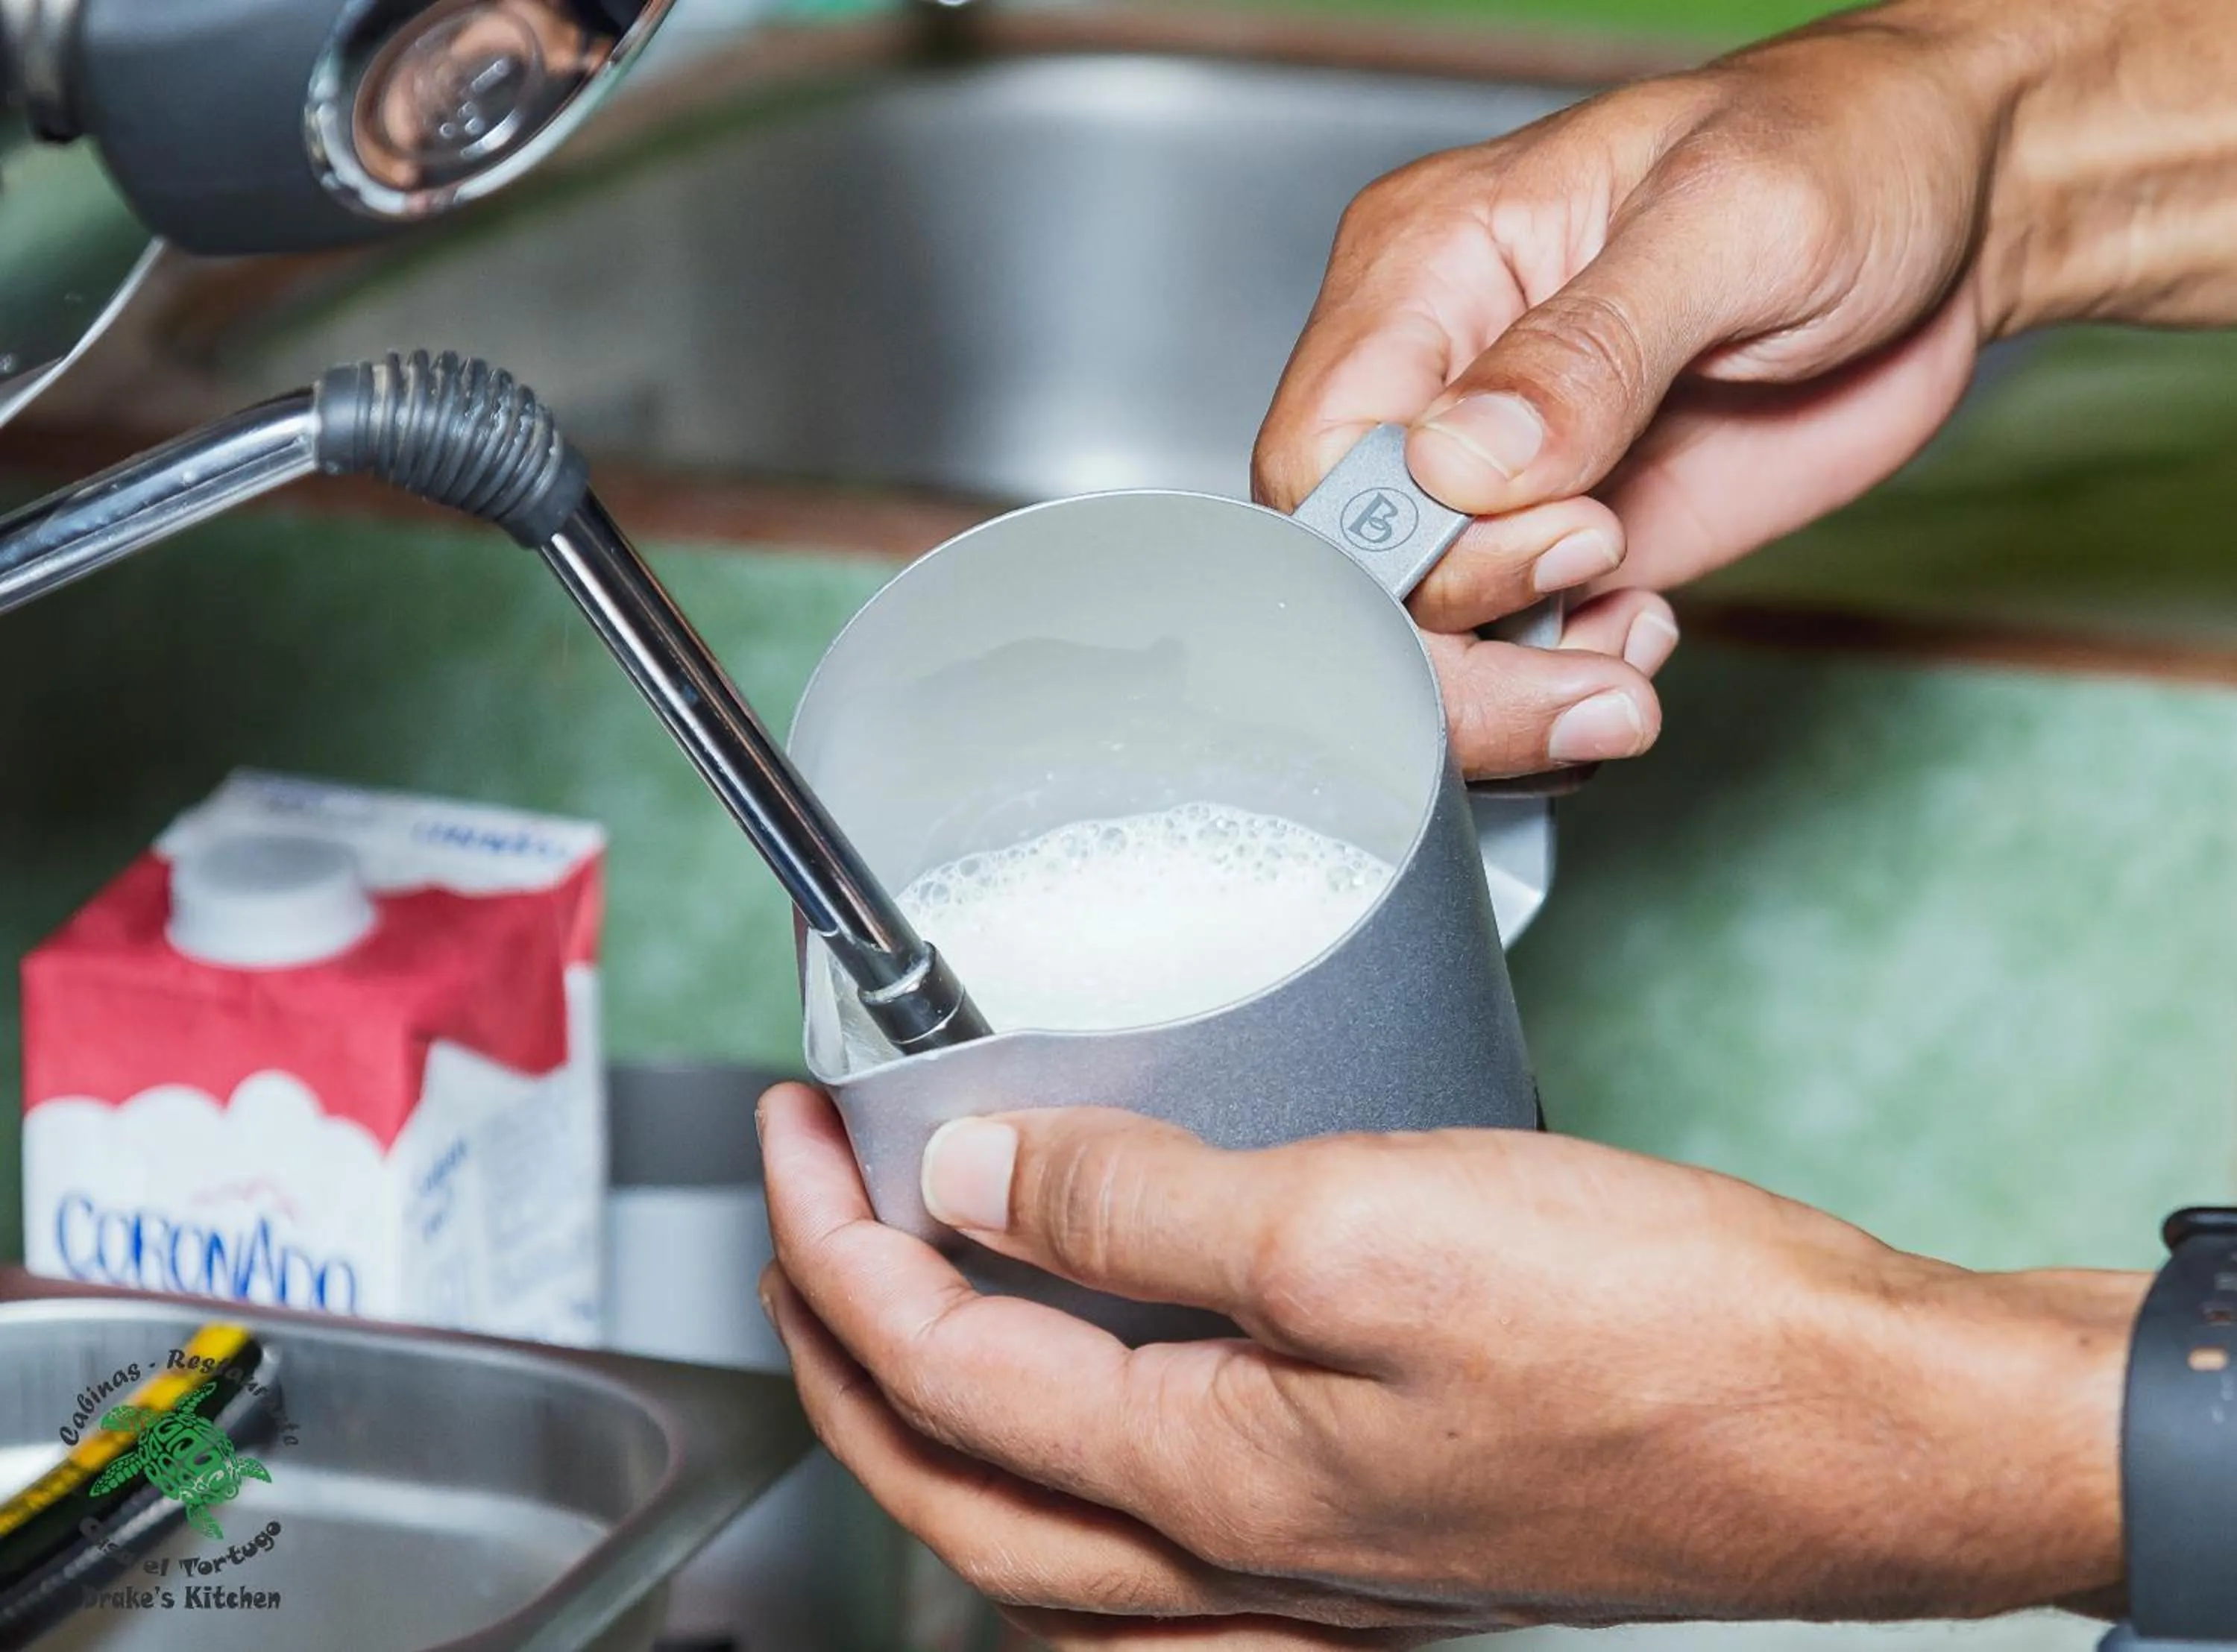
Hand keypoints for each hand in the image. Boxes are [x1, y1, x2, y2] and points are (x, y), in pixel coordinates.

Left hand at [759, 1083, 2142, 1642]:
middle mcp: (1244, 1555)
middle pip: (958, 1482)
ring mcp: (1315, 1561)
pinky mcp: (1386, 1528)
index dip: (837, 1237)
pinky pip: (1158, 1540)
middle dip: (843, 1352)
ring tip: (906, 1303)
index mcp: (1212, 1477)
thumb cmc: (1658, 1334)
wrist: (1867, 1429)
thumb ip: (1148, 1206)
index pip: (941, 1365)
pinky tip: (1097, 1407)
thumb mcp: (1368, 1223)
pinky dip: (1073, 1471)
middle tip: (804, 1221)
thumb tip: (975, 1177)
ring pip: (1043, 1534)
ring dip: (943, 1423)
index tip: (800, 1123)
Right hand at [1256, 0, 2236, 780]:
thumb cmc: (1845, 152)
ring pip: (1422, 639)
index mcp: (1424, 272)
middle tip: (1601, 652)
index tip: (1561, 532)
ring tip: (1624, 681)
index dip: (1397, 543)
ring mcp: (1500, 477)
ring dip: (1513, 694)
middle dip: (1459, 649)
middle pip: (1354, 576)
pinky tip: (1640, 645)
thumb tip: (1463, 461)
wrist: (1957, 211)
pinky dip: (1560, 690)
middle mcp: (1438, 383)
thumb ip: (1589, 345)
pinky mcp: (1569, 541)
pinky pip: (1510, 656)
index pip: (1317, 455)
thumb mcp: (1734, 219)